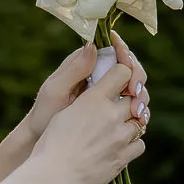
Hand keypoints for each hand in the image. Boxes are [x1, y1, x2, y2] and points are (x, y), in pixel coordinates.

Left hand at [27, 34, 148, 137]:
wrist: (42, 137)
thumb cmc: (44, 112)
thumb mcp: (56, 90)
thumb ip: (74, 69)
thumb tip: (93, 45)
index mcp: (85, 62)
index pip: (113, 49)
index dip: (125, 54)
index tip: (128, 67)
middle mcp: (99, 74)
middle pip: (129, 67)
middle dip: (137, 77)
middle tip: (136, 93)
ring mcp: (107, 91)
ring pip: (134, 86)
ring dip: (141, 95)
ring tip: (138, 111)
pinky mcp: (111, 108)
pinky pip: (130, 104)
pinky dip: (138, 110)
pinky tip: (139, 119)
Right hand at [31, 51, 143, 183]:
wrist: (52, 176)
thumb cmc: (51, 143)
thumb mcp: (64, 112)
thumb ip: (86, 100)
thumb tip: (97, 92)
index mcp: (93, 99)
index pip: (123, 72)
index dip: (123, 74)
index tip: (120, 80)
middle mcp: (110, 115)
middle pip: (136, 97)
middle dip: (131, 100)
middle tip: (122, 105)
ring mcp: (119, 137)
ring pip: (140, 122)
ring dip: (131, 123)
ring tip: (118, 128)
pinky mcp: (122, 157)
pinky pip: (139, 144)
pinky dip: (132, 144)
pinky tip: (120, 146)